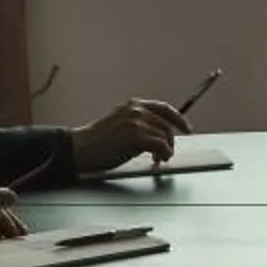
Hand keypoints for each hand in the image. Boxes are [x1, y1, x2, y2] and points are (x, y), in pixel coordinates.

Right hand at [70, 99, 189, 175]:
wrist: (80, 149)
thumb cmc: (96, 142)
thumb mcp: (119, 124)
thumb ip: (137, 123)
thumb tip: (156, 134)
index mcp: (132, 105)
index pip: (163, 108)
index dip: (178, 118)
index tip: (186, 127)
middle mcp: (135, 110)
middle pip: (166, 125)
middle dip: (170, 141)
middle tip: (166, 154)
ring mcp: (136, 122)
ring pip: (164, 136)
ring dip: (165, 150)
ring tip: (158, 159)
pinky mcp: (136, 137)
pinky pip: (160, 146)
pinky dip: (163, 154)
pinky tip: (156, 160)